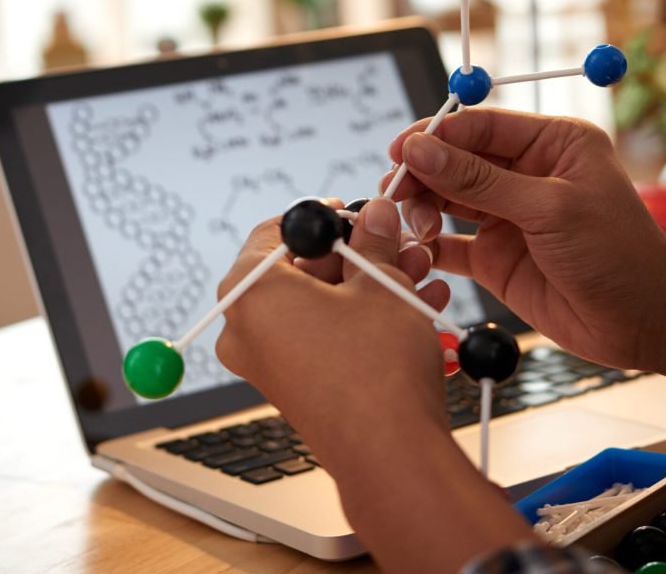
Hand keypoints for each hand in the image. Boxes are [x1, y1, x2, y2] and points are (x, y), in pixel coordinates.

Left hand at [214, 197, 450, 462]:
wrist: (391, 454)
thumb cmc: (376, 369)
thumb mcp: (382, 284)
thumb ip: (374, 240)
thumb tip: (377, 214)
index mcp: (249, 293)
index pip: (273, 232)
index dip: (320, 217)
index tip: (354, 213)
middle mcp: (246, 329)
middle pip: (298, 270)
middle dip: (356, 255)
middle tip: (397, 243)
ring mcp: (267, 363)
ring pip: (320, 306)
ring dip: (370, 287)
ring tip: (419, 275)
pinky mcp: (294, 388)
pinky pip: (325, 338)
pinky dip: (362, 321)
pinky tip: (412, 309)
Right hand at [382, 108, 665, 370]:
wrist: (645, 323)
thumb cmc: (618, 254)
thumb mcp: (549, 208)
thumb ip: (479, 181)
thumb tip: (420, 151)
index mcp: (551, 143)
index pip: (480, 126)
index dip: (436, 135)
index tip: (399, 150)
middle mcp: (525, 174)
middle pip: (455, 161)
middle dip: (422, 174)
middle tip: (393, 190)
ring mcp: (507, 216)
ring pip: (445, 199)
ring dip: (421, 208)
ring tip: (411, 224)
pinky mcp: (494, 257)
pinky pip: (449, 244)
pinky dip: (428, 245)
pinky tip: (416, 249)